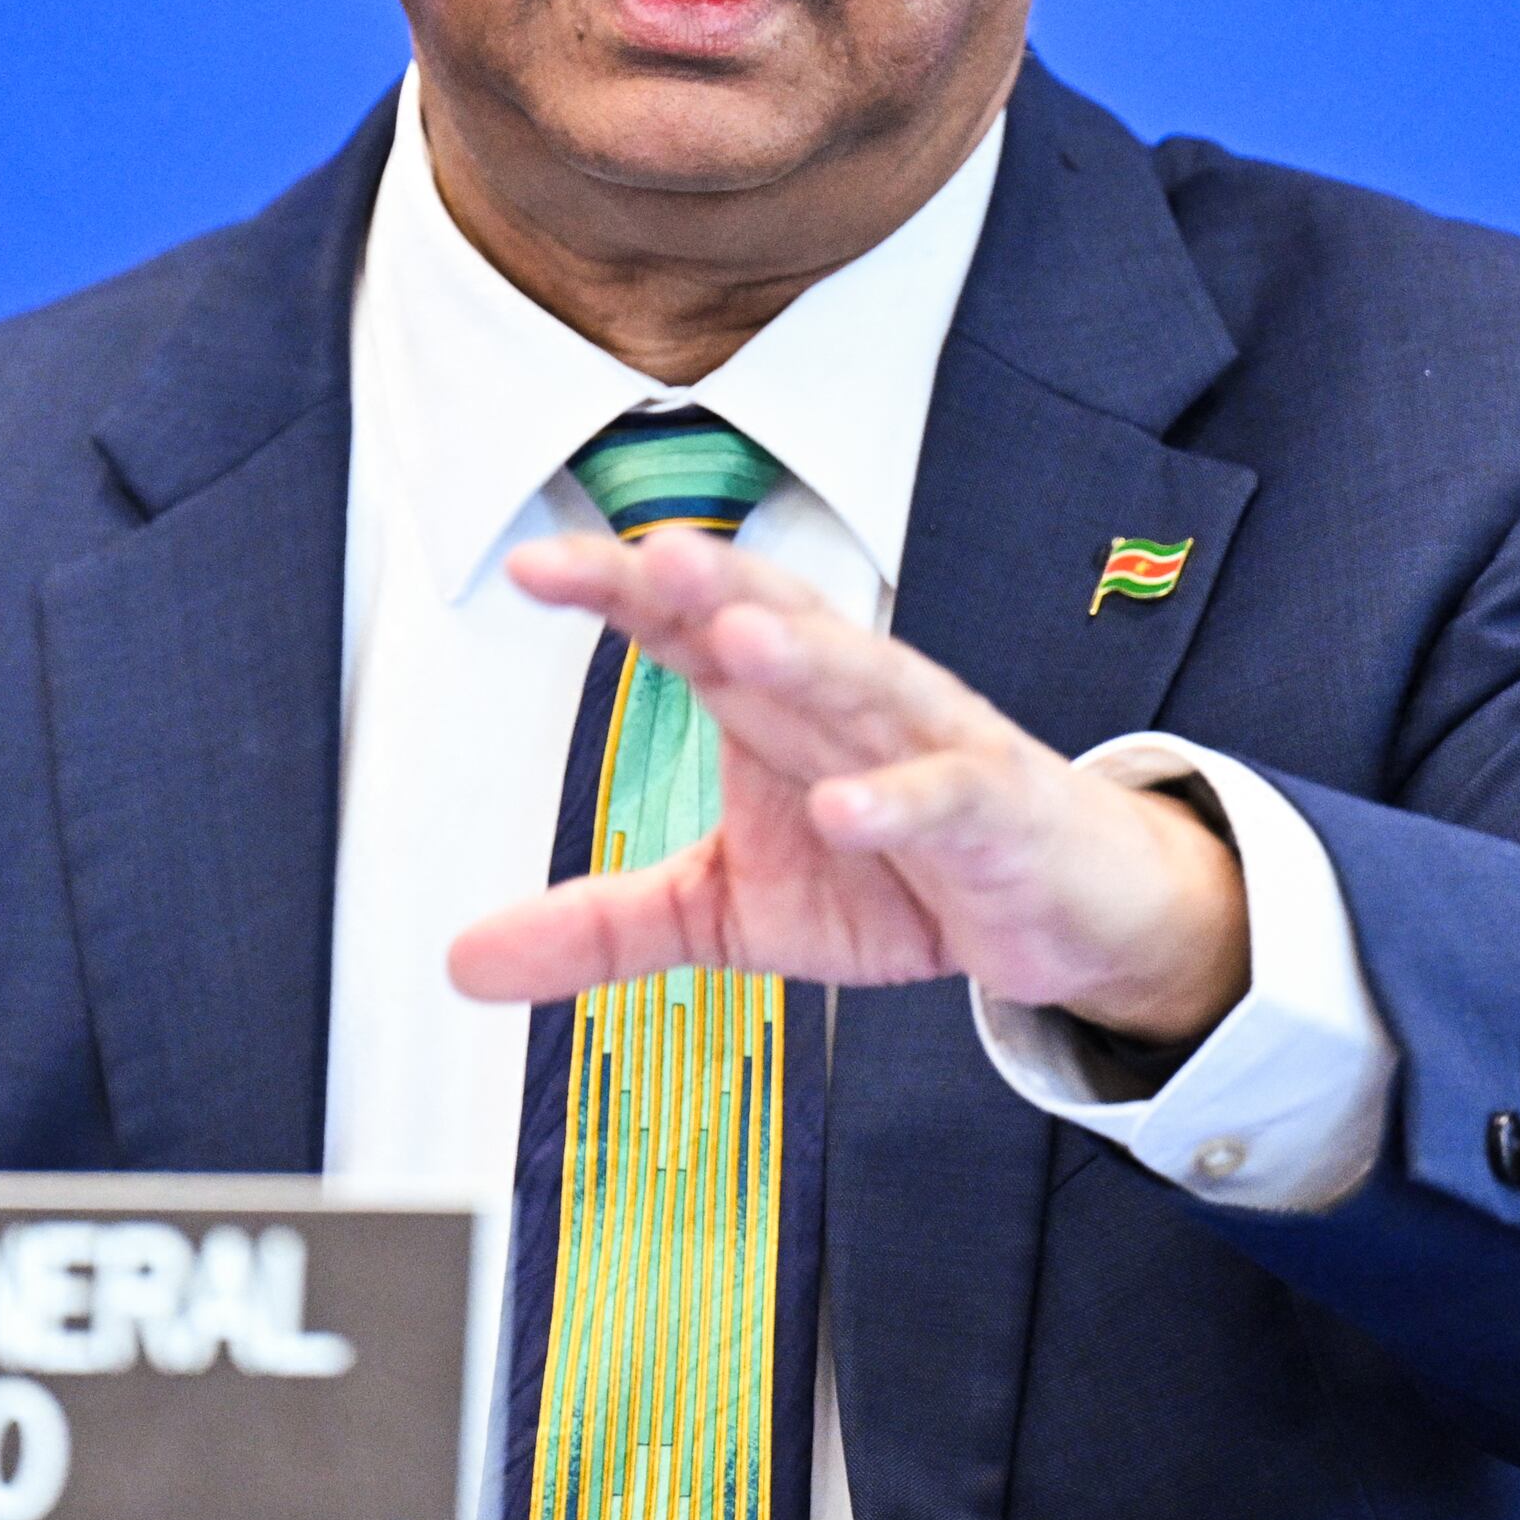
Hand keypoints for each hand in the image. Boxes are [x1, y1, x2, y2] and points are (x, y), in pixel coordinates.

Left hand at [445, 530, 1251, 1048]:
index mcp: (772, 702)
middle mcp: (846, 697)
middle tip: (649, 558)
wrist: (1055, 909)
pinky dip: (896, 799)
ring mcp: (925, 744)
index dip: (617, 592)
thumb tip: (464, 961)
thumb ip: (604, 923)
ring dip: (803, 655)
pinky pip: (943, 794)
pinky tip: (845, 807)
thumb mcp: (730, 912)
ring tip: (737, 636)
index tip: (533, 568)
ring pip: (863, 679)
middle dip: (711, 584)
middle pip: (773, 618)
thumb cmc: (895, 876)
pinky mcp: (992, 809)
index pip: (685, 628)